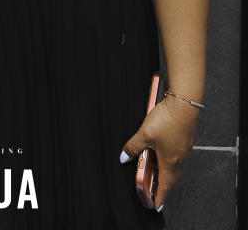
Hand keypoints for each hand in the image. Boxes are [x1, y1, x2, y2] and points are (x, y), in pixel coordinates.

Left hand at [120, 94, 199, 210]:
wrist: (184, 104)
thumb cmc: (168, 120)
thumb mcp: (145, 134)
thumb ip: (133, 146)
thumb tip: (124, 157)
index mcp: (170, 163)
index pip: (164, 187)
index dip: (159, 197)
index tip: (155, 205)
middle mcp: (179, 160)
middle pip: (170, 179)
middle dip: (161, 187)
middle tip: (154, 193)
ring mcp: (183, 151)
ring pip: (173, 168)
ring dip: (164, 173)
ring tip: (155, 176)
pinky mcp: (184, 142)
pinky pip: (175, 158)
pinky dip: (167, 161)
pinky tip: (160, 155)